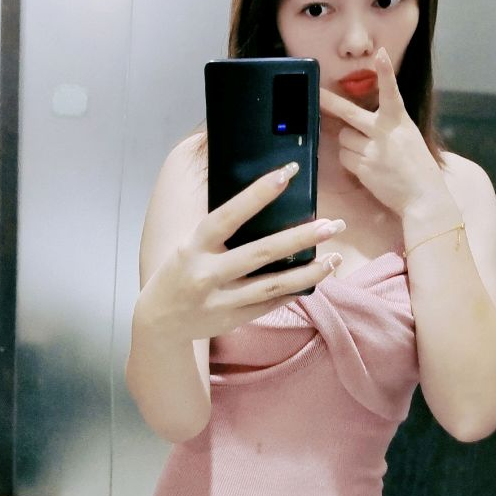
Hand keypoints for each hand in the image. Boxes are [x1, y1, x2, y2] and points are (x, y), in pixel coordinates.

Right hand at [139, 165, 344, 341]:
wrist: (160, 321)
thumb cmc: (178, 271)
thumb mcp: (188, 244)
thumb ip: (218, 228)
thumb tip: (260, 197)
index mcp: (193, 247)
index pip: (228, 216)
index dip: (257, 194)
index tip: (287, 173)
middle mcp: (207, 274)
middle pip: (261, 253)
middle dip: (301, 237)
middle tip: (332, 224)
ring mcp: (222, 300)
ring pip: (274, 285)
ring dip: (309, 271)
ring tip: (335, 257)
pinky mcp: (234, 318)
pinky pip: (272, 302)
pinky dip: (296, 289)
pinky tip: (317, 276)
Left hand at [321, 48, 446, 215]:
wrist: (423, 196)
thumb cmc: (416, 166)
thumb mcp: (407, 137)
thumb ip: (386, 125)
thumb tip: (352, 122)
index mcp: (400, 121)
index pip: (392, 93)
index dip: (385, 73)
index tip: (380, 54)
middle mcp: (385, 132)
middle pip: (349, 113)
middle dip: (329, 102)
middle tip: (315, 92)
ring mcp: (373, 150)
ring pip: (343, 138)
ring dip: (348, 143)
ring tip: (367, 154)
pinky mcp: (363, 168)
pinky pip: (344, 157)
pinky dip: (350, 161)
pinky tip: (366, 168)